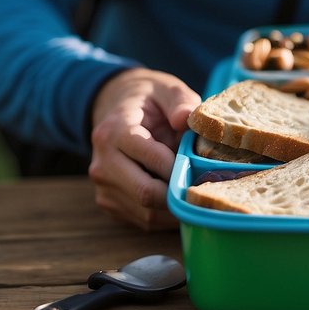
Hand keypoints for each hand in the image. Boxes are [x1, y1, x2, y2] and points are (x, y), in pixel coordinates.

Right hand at [87, 68, 201, 229]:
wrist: (117, 109)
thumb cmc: (150, 101)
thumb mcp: (167, 89)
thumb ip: (180, 101)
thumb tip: (186, 119)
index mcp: (114, 132)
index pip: (151, 159)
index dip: (182, 166)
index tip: (204, 166)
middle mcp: (102, 163)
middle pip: (146, 193)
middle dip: (180, 192)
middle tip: (206, 185)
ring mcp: (103, 187)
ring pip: (146, 213)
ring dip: (176, 207)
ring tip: (195, 190)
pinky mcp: (110, 204)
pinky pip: (143, 220)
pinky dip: (167, 215)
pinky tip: (180, 197)